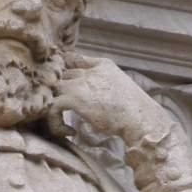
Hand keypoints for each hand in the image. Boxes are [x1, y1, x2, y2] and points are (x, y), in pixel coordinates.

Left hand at [48, 55, 171, 146]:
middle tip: (59, 110)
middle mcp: (89, 70)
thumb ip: (104, 86)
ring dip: (53, 105)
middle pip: (60, 74)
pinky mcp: (74, 98)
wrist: (139, 119)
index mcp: (102, 65)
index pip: (73, 59)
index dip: (64, 72)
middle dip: (56, 91)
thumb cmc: (134, 111)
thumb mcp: (120, 90)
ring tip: (61, 121)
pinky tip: (69, 132)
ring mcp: (80, 83)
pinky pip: (52, 106)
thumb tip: (92, 100)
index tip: (62, 88)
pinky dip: (56, 122)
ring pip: (52, 88)